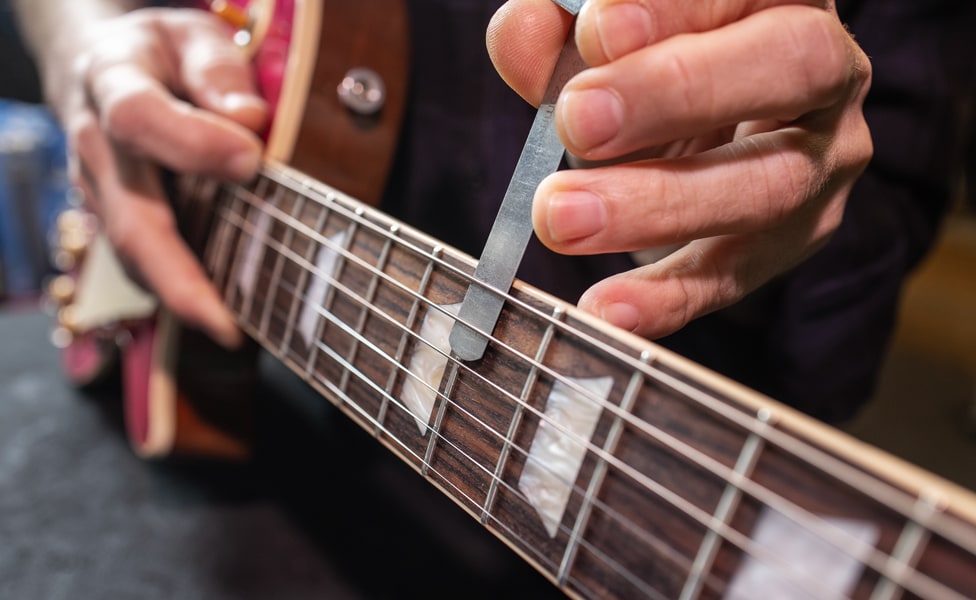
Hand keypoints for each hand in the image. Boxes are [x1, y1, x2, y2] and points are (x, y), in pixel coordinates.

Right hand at [60, 8, 266, 346]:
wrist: (104, 67)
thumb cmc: (162, 54)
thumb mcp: (192, 36)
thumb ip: (218, 70)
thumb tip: (249, 119)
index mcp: (113, 82)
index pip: (139, 117)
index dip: (192, 142)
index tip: (251, 160)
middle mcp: (96, 145)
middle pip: (128, 218)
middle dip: (175, 277)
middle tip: (223, 321)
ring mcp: (98, 189)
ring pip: (130, 252)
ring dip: (177, 296)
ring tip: (227, 328)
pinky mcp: (112, 217)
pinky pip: (140, 259)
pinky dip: (175, 289)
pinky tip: (217, 310)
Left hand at [487, 0, 871, 338]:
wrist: (701, 129)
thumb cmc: (647, 63)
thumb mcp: (601, 34)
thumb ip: (558, 26)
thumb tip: (521, 31)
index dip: (676, 5)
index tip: (594, 30)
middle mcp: (827, 70)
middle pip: (791, 66)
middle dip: (677, 92)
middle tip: (577, 121)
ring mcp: (822, 163)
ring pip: (767, 185)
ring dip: (658, 204)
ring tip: (561, 217)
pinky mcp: (791, 242)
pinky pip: (734, 274)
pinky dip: (667, 298)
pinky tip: (606, 310)